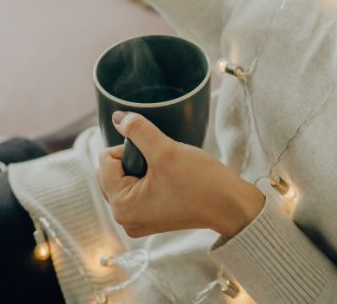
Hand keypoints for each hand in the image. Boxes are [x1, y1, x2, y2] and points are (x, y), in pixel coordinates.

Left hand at [96, 111, 265, 238]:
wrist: (231, 205)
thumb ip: (138, 130)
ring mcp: (137, 220)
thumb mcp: (165, 150)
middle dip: (133, 160)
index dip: (130, 148)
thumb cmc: (201, 182)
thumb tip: (117, 117)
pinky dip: (148, 179)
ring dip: (141, 168)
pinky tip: (169, 180)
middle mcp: (124, 219)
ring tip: (167, 172)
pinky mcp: (150, 218)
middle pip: (110, 172)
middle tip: (160, 163)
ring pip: (124, 179)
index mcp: (121, 207)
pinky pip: (136, 190)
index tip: (156, 155)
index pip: (105, 161)